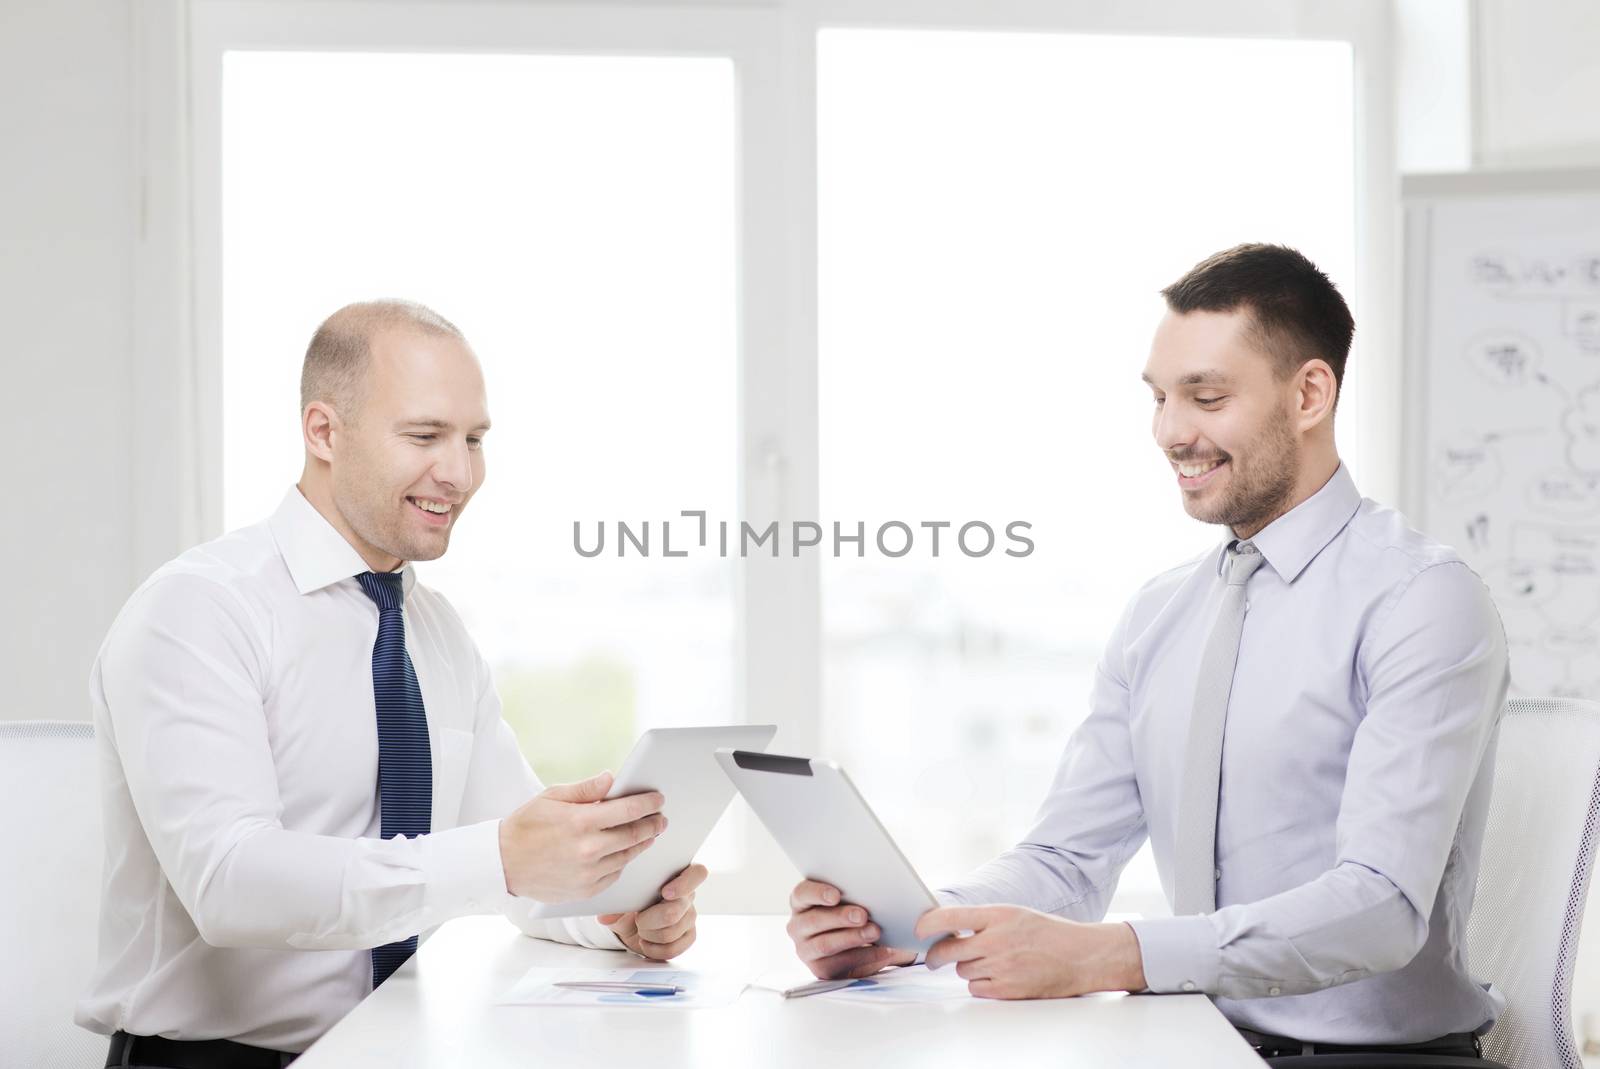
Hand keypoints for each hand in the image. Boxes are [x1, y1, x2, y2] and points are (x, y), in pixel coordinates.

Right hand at [499, 771, 666, 902]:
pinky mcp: (586, 891)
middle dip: (652, 825)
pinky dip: (622, 862)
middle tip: (661, 818)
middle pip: (634, 835)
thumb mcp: (552, 797)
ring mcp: (588, 873)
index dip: (648, 803)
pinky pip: (615, 874)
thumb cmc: (526, 825)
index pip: (628, 810)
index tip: (659, 799)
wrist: (503, 863)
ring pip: (628, 856)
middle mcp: (588, 849)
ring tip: (649, 834)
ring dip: (642, 844)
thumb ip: (586, 789)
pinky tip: (625, 852)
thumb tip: (612, 778)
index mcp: (580, 822)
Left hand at [597, 863, 707, 959]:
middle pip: (675, 911)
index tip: (665, 893)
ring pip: (670, 933)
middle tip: (638, 919)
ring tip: (641, 929)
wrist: (633, 923)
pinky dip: (654, 950)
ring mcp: (690, 917)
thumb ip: (615, 905)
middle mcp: (689, 896)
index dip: (684, 884)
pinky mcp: (688, 936)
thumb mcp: (622, 898)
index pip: (698, 873)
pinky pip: (673, 949)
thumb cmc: (632, 902)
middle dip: (648, 920)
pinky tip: (646, 942)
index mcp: (678, 875)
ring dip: (648, 935)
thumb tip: (606, 918)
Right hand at [786, 879, 916, 979]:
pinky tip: (882, 951)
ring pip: (825, 944)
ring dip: (852, 937)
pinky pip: (840, 963)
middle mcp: (798, 926)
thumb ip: (852, 894)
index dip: (817, 893)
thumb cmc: (850, 913)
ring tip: (874, 931)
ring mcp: (806, 949)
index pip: (802, 894)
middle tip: (862, 915)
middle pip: (814, 920)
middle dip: (840, 917)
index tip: (836, 895)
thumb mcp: (848, 900)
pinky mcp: (820, 969)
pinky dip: (864, 956)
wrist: (860, 944)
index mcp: (801, 902)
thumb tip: (873, 887)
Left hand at [917, 905, 1146, 999]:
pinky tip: (996, 977)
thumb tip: (947, 927)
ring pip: (962, 971)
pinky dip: (980, 985)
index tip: (917, 929)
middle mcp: (997, 940)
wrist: (1082, 956)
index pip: (949, 916)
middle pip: (947, 951)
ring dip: (967, 968)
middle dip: (936, 955)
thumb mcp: (1015, 913)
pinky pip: (976, 989)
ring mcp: (1002, 966)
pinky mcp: (1007, 990)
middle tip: (932, 958)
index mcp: (998, 915)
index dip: (927, 924)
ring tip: (988, 962)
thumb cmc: (1049, 932)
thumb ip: (983, 920)